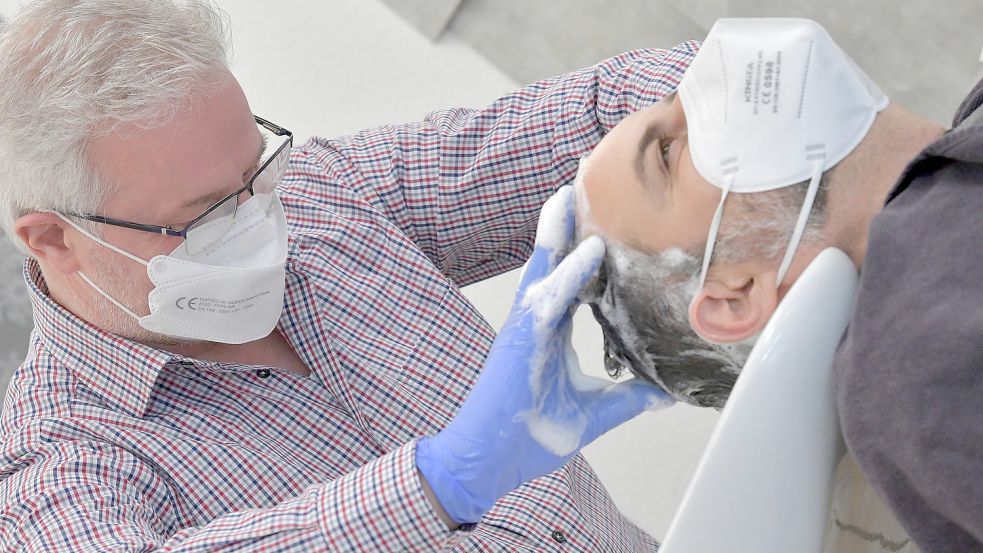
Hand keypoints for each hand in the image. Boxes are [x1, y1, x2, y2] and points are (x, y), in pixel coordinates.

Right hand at [416, 186, 673, 523]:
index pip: (572, 276)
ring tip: (575, 191)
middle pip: (554, 258)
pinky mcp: (519, 340)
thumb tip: (670, 390)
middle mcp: (537, 318)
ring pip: (544, 265)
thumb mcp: (596, 412)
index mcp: (551, 328)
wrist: (487, 461)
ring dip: (561, 228)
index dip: (587, 245)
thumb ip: (630, 396)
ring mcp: (525, 325)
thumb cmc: (531, 434)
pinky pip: (548, 299)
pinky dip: (569, 274)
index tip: (607, 213)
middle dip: (569, 219)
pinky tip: (591, 252)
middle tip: (587, 177)